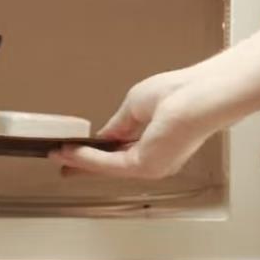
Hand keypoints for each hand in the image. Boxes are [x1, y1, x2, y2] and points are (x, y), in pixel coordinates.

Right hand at [49, 69, 213, 178]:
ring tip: (60, 156)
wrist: (199, 97)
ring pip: (108, 167)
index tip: (77, 151)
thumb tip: (105, 134)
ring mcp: (152, 165)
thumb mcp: (137, 105)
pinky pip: (109, 165)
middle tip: (63, 162)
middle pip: (113, 165)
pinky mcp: (146, 166)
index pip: (123, 151)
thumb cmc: (181, 92)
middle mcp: (157, 158)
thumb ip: (119, 124)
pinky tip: (71, 154)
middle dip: (85, 163)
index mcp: (159, 142)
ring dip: (81, 161)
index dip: (99, 152)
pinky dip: (88, 159)